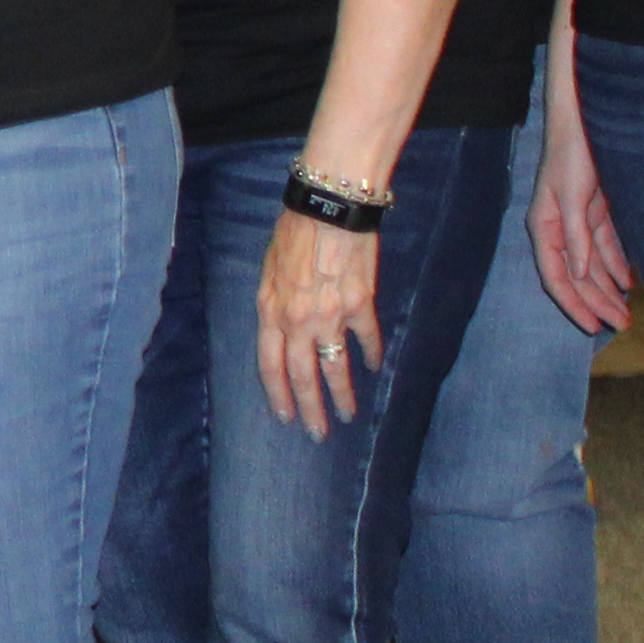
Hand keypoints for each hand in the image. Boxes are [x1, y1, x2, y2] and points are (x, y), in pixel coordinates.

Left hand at [255, 211, 381, 440]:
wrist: (329, 209)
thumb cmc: (294, 232)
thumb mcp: (268, 269)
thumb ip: (275, 303)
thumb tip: (281, 329)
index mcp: (270, 311)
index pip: (269, 366)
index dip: (278, 394)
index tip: (285, 416)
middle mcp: (298, 321)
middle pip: (302, 376)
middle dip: (310, 409)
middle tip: (317, 434)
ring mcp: (330, 316)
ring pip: (336, 367)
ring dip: (342, 395)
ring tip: (348, 414)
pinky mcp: (361, 306)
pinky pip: (366, 339)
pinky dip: (372, 354)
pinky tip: (375, 366)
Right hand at [529, 114, 630, 339]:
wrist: (584, 119)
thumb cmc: (572, 153)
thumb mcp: (572, 196)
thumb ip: (574, 236)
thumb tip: (577, 274)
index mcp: (545, 227)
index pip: (556, 276)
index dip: (573, 303)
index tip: (594, 327)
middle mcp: (560, 228)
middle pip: (577, 275)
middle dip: (597, 301)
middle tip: (621, 324)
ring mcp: (578, 220)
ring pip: (592, 264)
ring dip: (607, 287)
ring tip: (626, 312)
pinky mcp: (596, 210)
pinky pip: (606, 246)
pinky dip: (615, 264)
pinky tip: (627, 281)